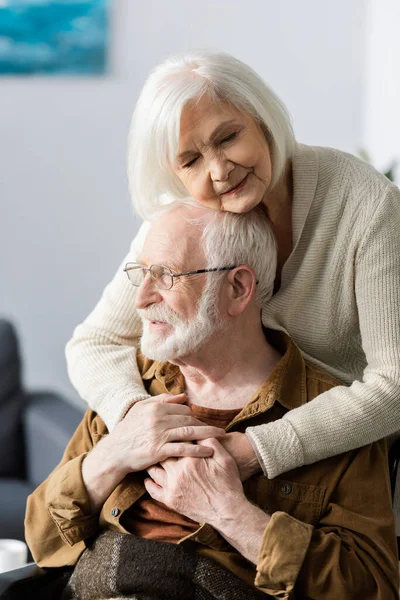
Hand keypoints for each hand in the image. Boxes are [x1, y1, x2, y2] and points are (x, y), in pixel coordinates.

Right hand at [82, 394, 224, 510]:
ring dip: (207, 434)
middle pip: (188, 419)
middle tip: (218, 429)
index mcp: (155, 407)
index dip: (194, 415)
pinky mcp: (158, 451)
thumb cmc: (128, 430)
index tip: (203, 421)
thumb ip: (161, 400)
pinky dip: (197, 449)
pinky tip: (208, 451)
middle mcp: (158, 419)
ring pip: (189, 431)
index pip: (182, 409)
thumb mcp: (141, 409)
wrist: (114, 452)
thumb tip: (184, 396)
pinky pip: (182, 449)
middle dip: (205, 424)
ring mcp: (159, 435)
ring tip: (221, 436)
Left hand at [145, 437, 270, 564]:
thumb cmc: (228, 483)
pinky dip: (149, 483)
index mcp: (191, 459)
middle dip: (161, 447)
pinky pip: (153, 490)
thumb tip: (198, 430)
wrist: (228, 511)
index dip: (176, 434)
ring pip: (154, 470)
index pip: (177, 440)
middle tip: (156, 442)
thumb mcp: (224, 458)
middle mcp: (178, 472)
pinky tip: (149, 478)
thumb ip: (210, 442)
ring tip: (152, 457)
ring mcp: (172, 487)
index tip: (173, 432)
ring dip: (153, 462)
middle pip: (162, 453)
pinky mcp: (171, 501)